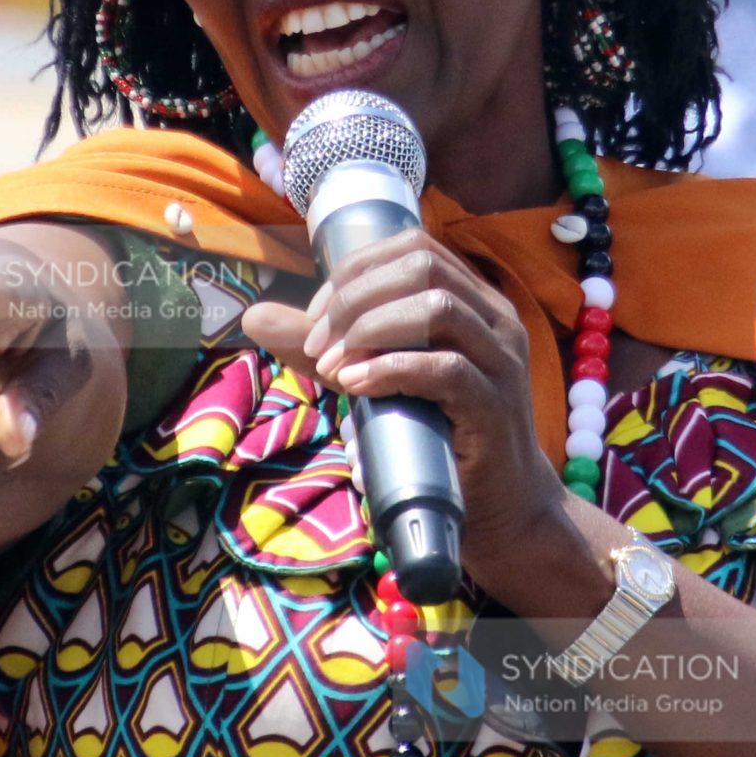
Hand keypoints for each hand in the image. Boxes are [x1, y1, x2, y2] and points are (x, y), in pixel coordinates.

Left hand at [239, 227, 572, 600]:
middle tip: (317, 344)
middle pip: (422, 267)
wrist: (501, 508)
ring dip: (370, 328)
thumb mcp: (380, 380)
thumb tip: (254, 317)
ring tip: (332, 366)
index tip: (317, 316)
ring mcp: (501, 362)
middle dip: (355, 298)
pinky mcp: (494, 407)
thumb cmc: (441, 437)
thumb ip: (328, 347)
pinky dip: (392, 369)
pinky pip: (446, 369)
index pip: (413, 248)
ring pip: (437, 308)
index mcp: (473, 301)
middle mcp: (495, 320)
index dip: (356, 272)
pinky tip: (355, 385)